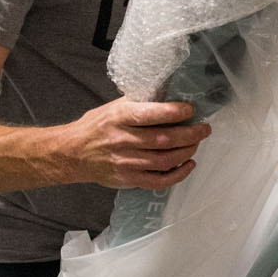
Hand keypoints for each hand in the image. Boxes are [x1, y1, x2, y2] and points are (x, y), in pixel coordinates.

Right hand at [59, 98, 210, 188]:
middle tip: (204, 128)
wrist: (73, 153)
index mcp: (119, 118)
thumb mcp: (114, 107)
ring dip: (187, 151)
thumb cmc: (97, 126)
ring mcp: (126, 162)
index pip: (151, 114)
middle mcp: (123, 140)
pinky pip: (159, 181)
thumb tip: (170, 96)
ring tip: (196, 143)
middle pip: (164, 140)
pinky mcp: (129, 179)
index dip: (175, 112)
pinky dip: (178, 174)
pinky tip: (188, 164)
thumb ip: (140, 103)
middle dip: (191, 134)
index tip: (191, 109)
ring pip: (165, 160)